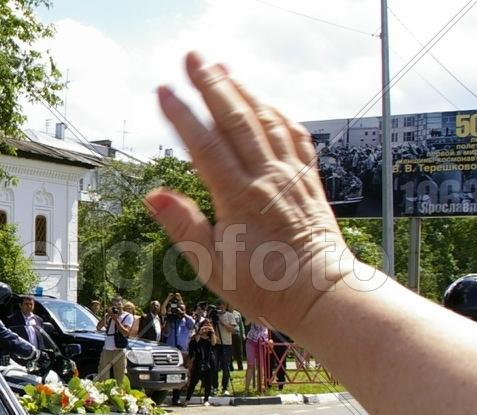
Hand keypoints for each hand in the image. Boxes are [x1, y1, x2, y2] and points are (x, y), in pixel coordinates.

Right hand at [147, 52, 364, 333]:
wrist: (322, 294)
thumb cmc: (267, 286)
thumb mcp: (213, 267)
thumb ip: (184, 227)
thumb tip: (154, 196)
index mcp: (239, 198)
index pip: (204, 145)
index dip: (182, 115)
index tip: (164, 90)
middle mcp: (267, 179)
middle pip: (236, 120)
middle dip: (212, 84)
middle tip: (193, 57)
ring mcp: (291, 176)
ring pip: (266, 121)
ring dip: (244, 91)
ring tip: (224, 68)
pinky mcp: (308, 181)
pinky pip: (294, 137)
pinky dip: (279, 115)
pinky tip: (269, 105)